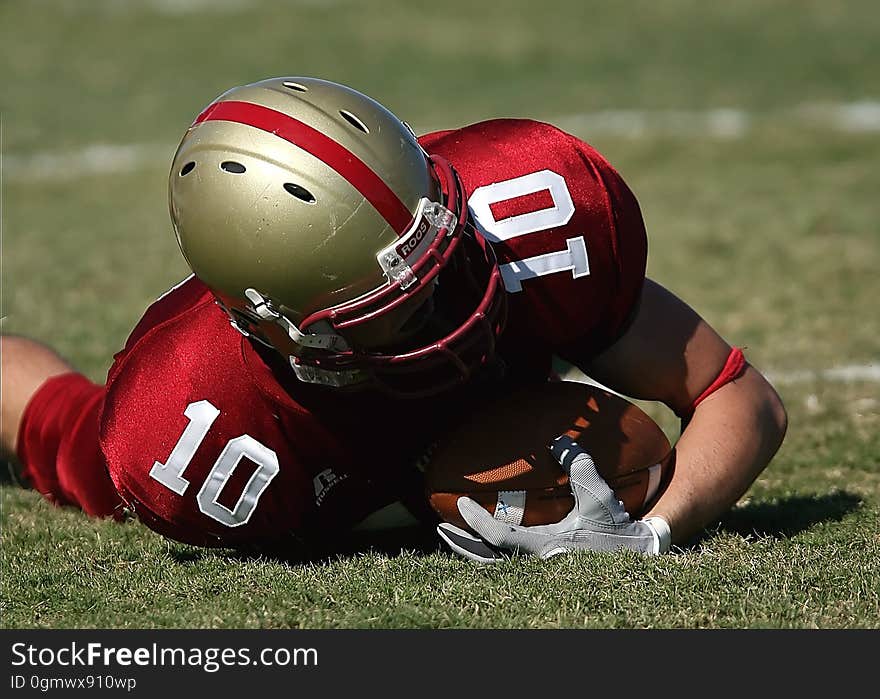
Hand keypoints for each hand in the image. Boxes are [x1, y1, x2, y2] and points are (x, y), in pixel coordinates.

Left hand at [436, 435, 670, 562]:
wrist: (634, 555)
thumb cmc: (615, 528)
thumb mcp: (600, 496)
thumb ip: (580, 466)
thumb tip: (559, 440)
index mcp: (545, 548)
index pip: (499, 538)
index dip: (476, 523)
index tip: (462, 507)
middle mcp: (536, 564)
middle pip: (486, 560)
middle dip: (462, 545)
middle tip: (440, 527)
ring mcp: (538, 570)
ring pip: (494, 565)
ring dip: (472, 550)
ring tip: (454, 533)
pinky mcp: (542, 569)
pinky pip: (506, 563)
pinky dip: (490, 552)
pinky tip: (482, 540)